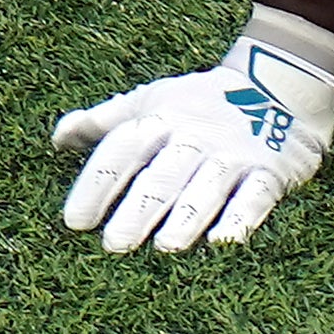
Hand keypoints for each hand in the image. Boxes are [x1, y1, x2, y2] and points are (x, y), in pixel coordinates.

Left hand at [50, 14, 333, 254]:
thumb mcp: (149, 102)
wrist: (275, 85)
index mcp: (158, 119)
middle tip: (113, 243)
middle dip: (136, 210)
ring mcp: (231, 156)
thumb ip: (104, 122)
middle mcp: (192, 138)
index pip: (120, 153)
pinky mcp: (269, 172)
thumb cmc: (199, 102)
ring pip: (205, 188)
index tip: (74, 220)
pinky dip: (240, 218)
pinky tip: (223, 242)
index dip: (96, 185)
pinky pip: (254, 197)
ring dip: (185, 217)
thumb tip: (58, 139)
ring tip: (165, 247)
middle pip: (160, 176)